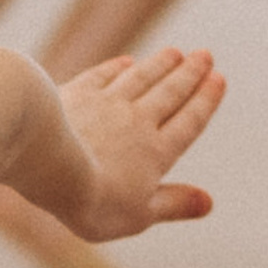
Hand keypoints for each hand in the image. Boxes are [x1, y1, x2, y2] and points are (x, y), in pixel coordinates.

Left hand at [57, 42, 225, 241]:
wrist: (48, 162)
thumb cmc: (94, 201)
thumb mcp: (139, 215)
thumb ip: (174, 204)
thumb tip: (208, 202)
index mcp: (157, 153)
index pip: (189, 122)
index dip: (205, 100)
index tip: (218, 79)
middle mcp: (137, 122)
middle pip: (168, 93)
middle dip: (189, 74)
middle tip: (205, 55)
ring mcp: (106, 104)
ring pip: (140, 78)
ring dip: (160, 64)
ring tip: (176, 52)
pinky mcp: (76, 94)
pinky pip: (102, 76)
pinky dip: (117, 67)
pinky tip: (126, 61)